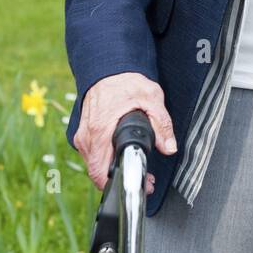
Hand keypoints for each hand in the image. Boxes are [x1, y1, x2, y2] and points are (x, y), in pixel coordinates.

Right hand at [75, 72, 176, 194]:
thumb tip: (169, 147)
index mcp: (100, 130)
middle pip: (98, 173)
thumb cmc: (125, 82)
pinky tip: (122, 155)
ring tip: (138, 166)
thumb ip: (162, 124)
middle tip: (146, 178)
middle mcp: (87, 136)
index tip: (143, 183)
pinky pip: (92, 156)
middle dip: (121, 180)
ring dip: (113, 171)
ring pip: (94, 166)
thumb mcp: (151, 98)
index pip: (101, 171)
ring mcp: (83, 136)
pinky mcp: (83, 134)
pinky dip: (106, 160)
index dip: (121, 182)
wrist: (108, 69)